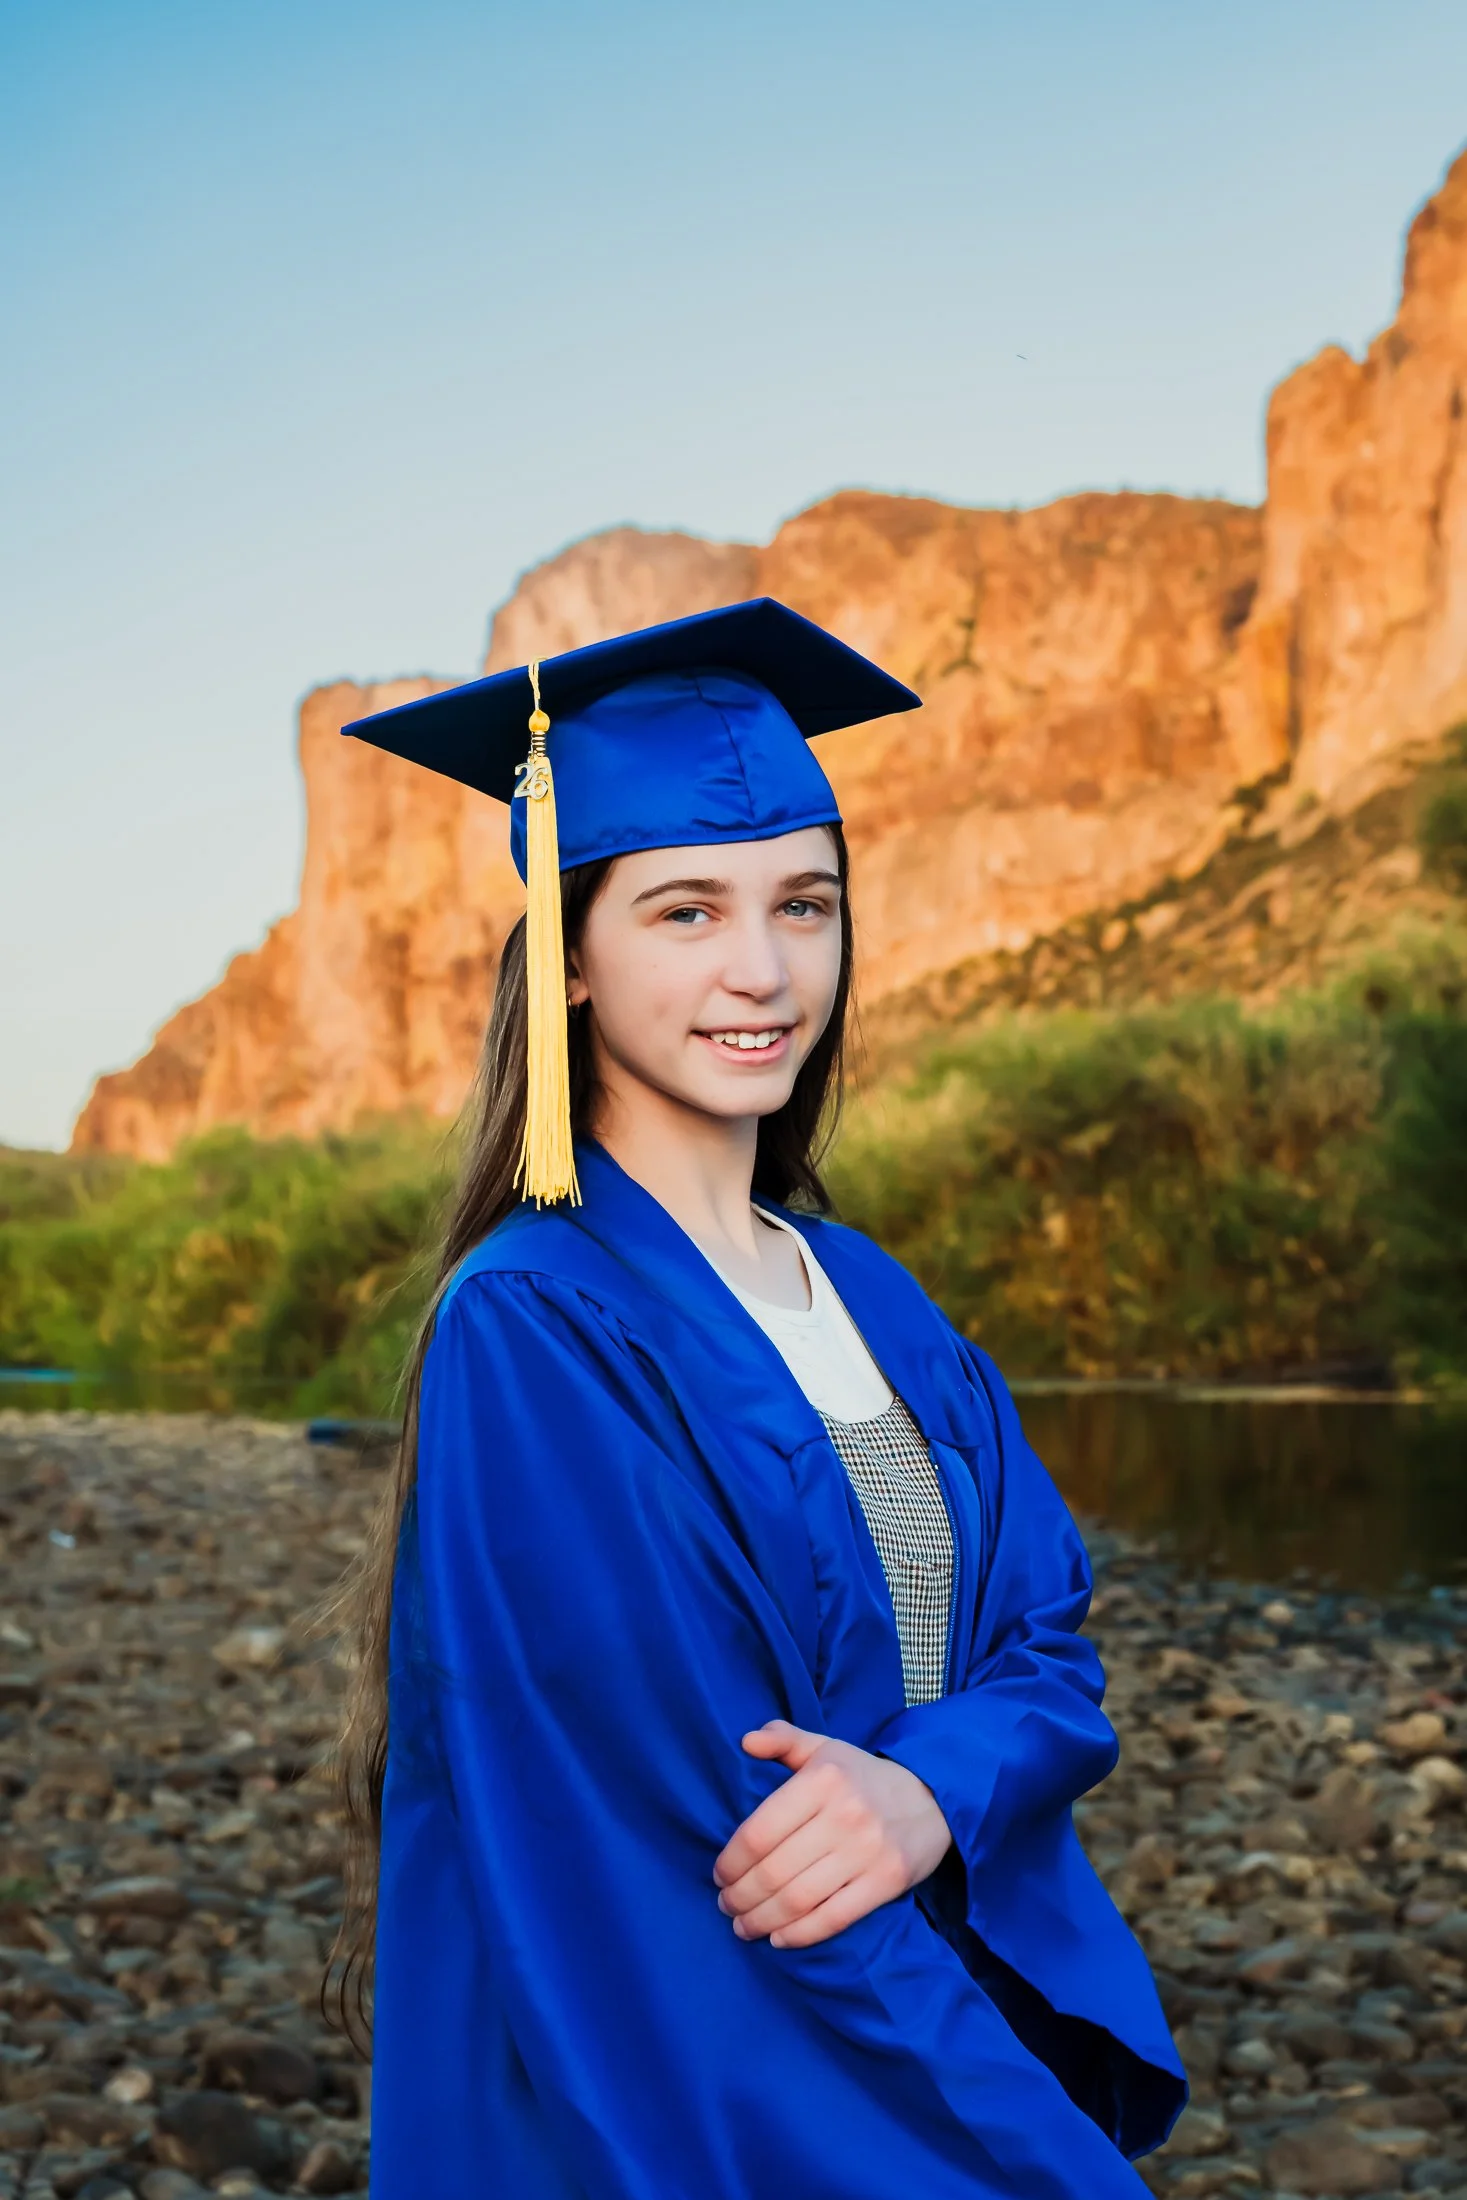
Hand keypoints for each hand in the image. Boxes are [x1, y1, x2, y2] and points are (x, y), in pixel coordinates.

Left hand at [712, 1718, 952, 1948]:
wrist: (934, 1797)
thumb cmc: (864, 1777)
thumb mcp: (825, 1749)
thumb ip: (783, 1740)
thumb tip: (746, 1741)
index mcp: (822, 1779)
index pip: (759, 1832)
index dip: (731, 1861)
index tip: (719, 1875)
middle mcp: (844, 1815)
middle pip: (774, 1871)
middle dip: (741, 1896)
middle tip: (726, 1906)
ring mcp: (867, 1851)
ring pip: (798, 1899)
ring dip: (762, 1919)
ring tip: (744, 1926)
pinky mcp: (887, 1882)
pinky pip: (833, 1918)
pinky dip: (799, 1934)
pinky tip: (778, 1938)